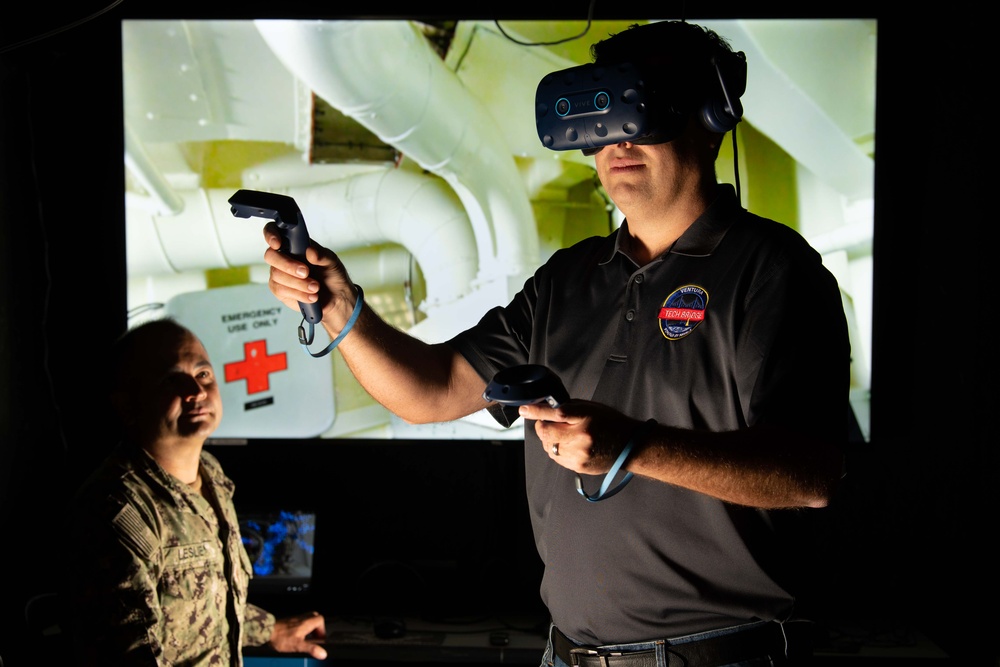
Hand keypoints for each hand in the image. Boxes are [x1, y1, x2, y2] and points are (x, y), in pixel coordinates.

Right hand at [263, 222, 355, 327]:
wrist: (335, 297)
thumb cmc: (331, 275)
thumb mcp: (332, 262)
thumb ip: (322, 256)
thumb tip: (310, 251)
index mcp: (295, 243)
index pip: (275, 231)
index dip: (271, 235)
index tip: (278, 244)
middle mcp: (284, 257)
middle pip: (270, 255)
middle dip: (288, 265)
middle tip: (306, 272)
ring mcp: (279, 273)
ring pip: (277, 275)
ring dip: (298, 283)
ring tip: (316, 287)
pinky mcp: (280, 290)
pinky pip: (281, 290)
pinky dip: (298, 293)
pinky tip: (311, 296)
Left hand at [269, 611, 327, 658]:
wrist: (266, 632)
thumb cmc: (281, 638)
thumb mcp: (297, 645)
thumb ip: (311, 649)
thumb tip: (323, 654)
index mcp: (306, 622)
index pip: (320, 620)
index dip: (322, 630)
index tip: (320, 639)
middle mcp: (302, 618)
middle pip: (315, 618)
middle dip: (317, 628)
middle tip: (314, 637)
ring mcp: (295, 618)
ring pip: (307, 619)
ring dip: (310, 628)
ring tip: (307, 638)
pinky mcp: (289, 621)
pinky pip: (300, 621)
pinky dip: (302, 627)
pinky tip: (297, 636)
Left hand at [518, 400, 638, 473]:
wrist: (629, 446)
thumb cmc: (610, 423)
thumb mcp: (591, 408)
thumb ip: (568, 408)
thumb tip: (545, 408)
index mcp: (585, 420)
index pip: (554, 414)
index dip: (536, 411)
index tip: (524, 410)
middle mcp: (580, 439)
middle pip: (546, 433)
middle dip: (543, 426)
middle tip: (549, 422)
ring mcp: (578, 455)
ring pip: (548, 447)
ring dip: (550, 439)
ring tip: (564, 435)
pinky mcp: (578, 467)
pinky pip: (556, 458)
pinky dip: (557, 450)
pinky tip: (569, 445)